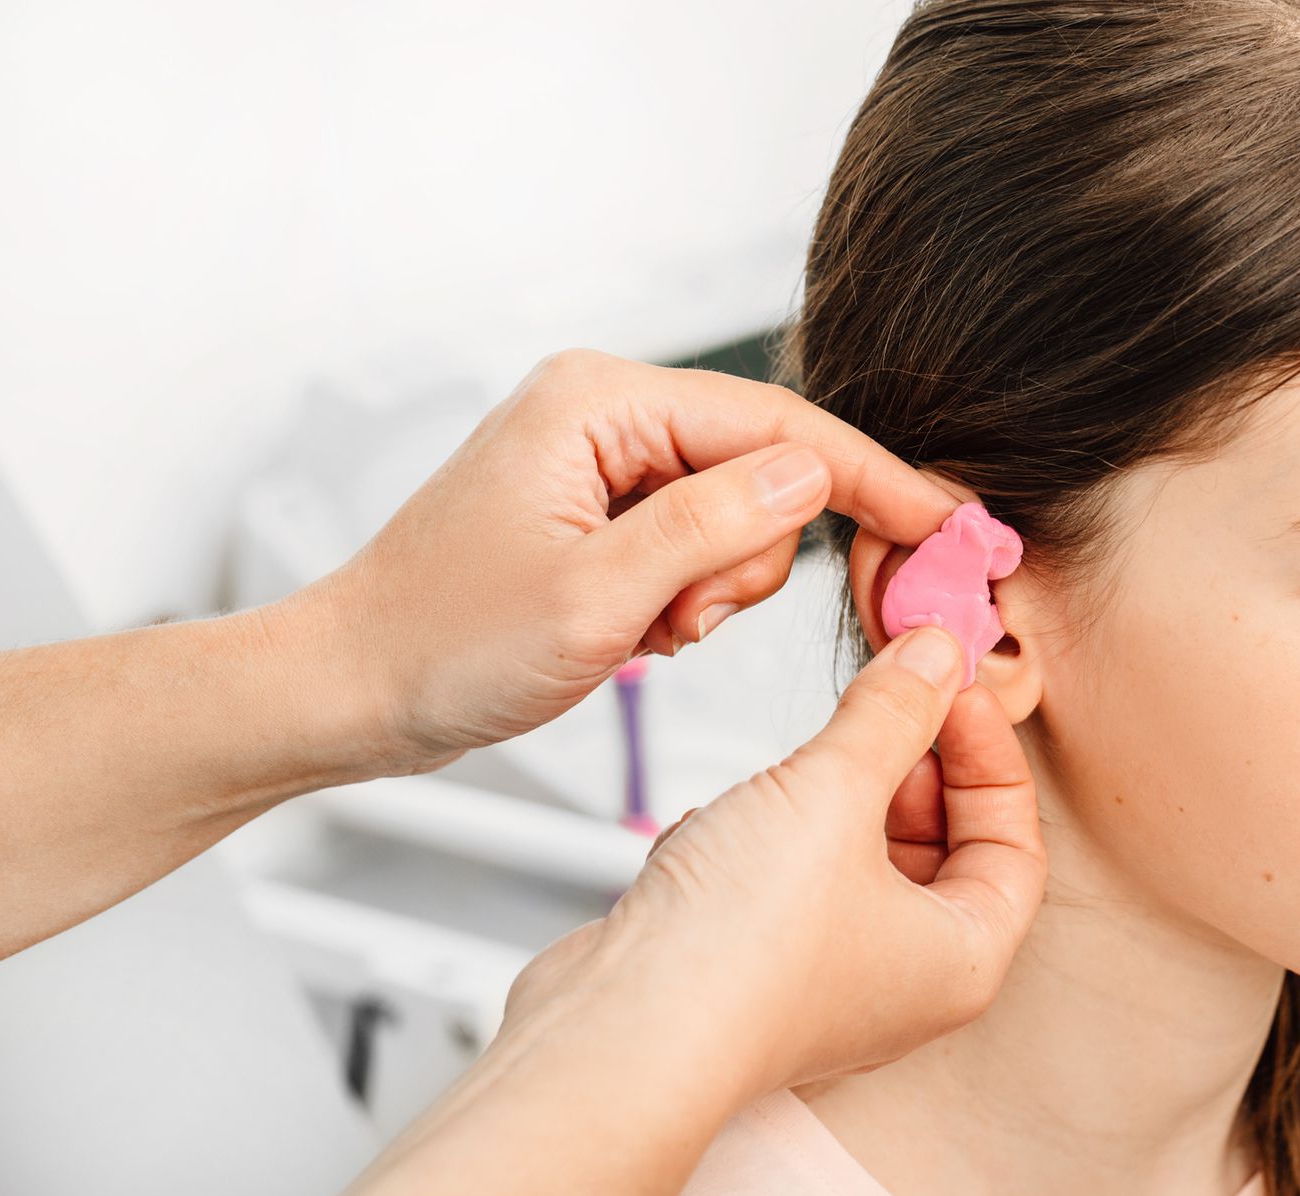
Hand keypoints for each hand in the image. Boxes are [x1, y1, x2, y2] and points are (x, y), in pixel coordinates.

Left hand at [291, 349, 957, 774]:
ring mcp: (603, 463)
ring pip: (739, 518)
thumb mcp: (593, 596)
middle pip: (764, 469)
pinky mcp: (603, 511)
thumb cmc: (441, 643)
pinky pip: (699, 547)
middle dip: (749, 561)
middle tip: (688, 623)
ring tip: (641, 632)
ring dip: (713, 591)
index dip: (870, 478)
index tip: (945, 524)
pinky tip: (631, 633)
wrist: (354, 690)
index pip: (776, 424)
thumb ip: (714, 526)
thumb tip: (815, 476)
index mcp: (599, 402)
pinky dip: (687, 601)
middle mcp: (605, 414)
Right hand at [500, 624, 1047, 1104]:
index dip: (988, 756)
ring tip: (792, 769)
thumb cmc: (739, 950)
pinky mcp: (752, 970)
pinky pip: (782, 882)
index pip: (1014, 845)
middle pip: (939, 849)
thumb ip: (893, 713)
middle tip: (881, 702)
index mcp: (961, 960)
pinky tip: (721, 828)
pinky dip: (760, 841)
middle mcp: (902, 984)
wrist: (616, 1030)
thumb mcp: (835, 791)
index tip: (951, 691)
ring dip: (826, 799)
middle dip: (908, 768)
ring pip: (853, 861)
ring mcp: (825, 982)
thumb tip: (940, 655)